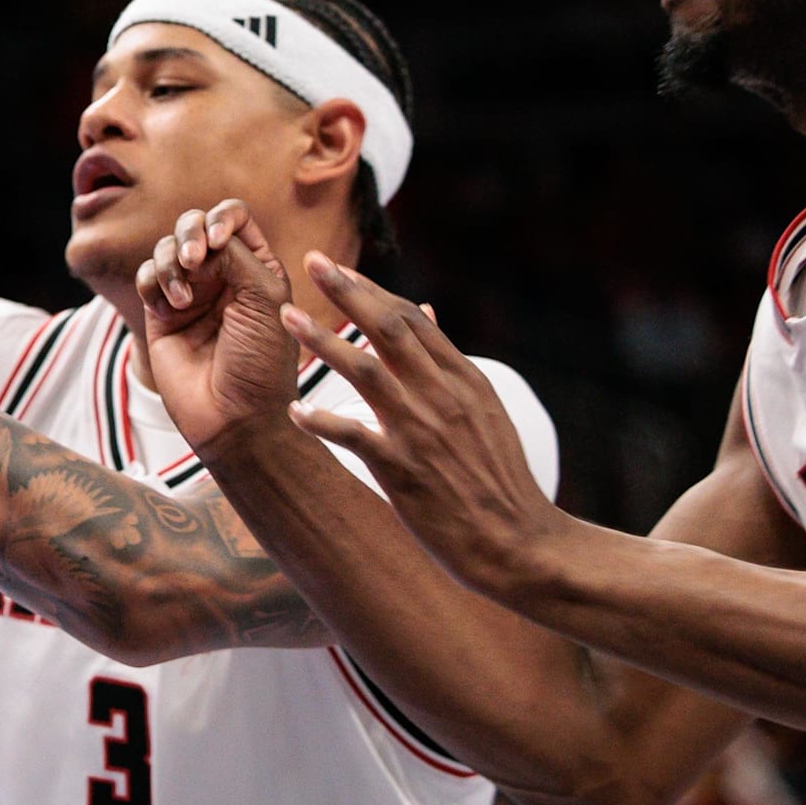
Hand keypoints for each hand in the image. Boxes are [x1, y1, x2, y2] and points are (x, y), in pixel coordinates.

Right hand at [133, 201, 302, 454]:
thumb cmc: (261, 361)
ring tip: (183, 300)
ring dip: (171, 264)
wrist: (234, 417)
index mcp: (256, 268)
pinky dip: (154, 284)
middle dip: (189, 234)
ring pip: (166, 248)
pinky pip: (147, 277)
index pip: (234, 218)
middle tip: (193, 260)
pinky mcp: (161, 314)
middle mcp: (222, 276)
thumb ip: (233, 255)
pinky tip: (171, 310)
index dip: (222, 219)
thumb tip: (198, 240)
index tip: (217, 242)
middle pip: (195, 225)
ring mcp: (190, 294)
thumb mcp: (264, 298)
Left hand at [285, 256, 569, 591]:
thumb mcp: (485, 411)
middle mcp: (444, 397)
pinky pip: (357, 437)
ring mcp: (424, 432)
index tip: (336, 267)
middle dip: (347, 291)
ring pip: (366, 372)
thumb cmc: (499, 480)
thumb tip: (425, 312)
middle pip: (389, 329)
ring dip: (322, 341)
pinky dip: (324, 420)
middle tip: (311, 261)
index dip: (369, 290)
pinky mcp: (406, 471)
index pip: (410, 320)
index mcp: (464, 380)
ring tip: (285, 316)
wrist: (520, 543)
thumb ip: (449, 363)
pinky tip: (295, 410)